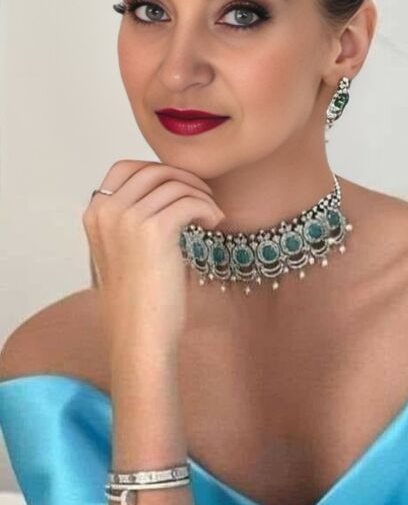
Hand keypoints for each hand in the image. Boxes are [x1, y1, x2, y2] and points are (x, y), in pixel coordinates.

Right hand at [83, 160, 225, 352]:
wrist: (138, 336)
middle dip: (183, 178)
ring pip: (175, 185)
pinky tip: (215, 223)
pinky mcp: (155, 230)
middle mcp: (107, 210)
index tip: (181, 187)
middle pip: (153, 171)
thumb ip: (131, 221)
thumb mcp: (122, 253)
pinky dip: (208, 208)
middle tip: (204, 197)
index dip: (159, 172)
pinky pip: (190, 202)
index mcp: (95, 214)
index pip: (127, 168)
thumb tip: (164, 195)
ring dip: (200, 195)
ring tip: (212, 215)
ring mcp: (128, 218)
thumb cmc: (135, 303)